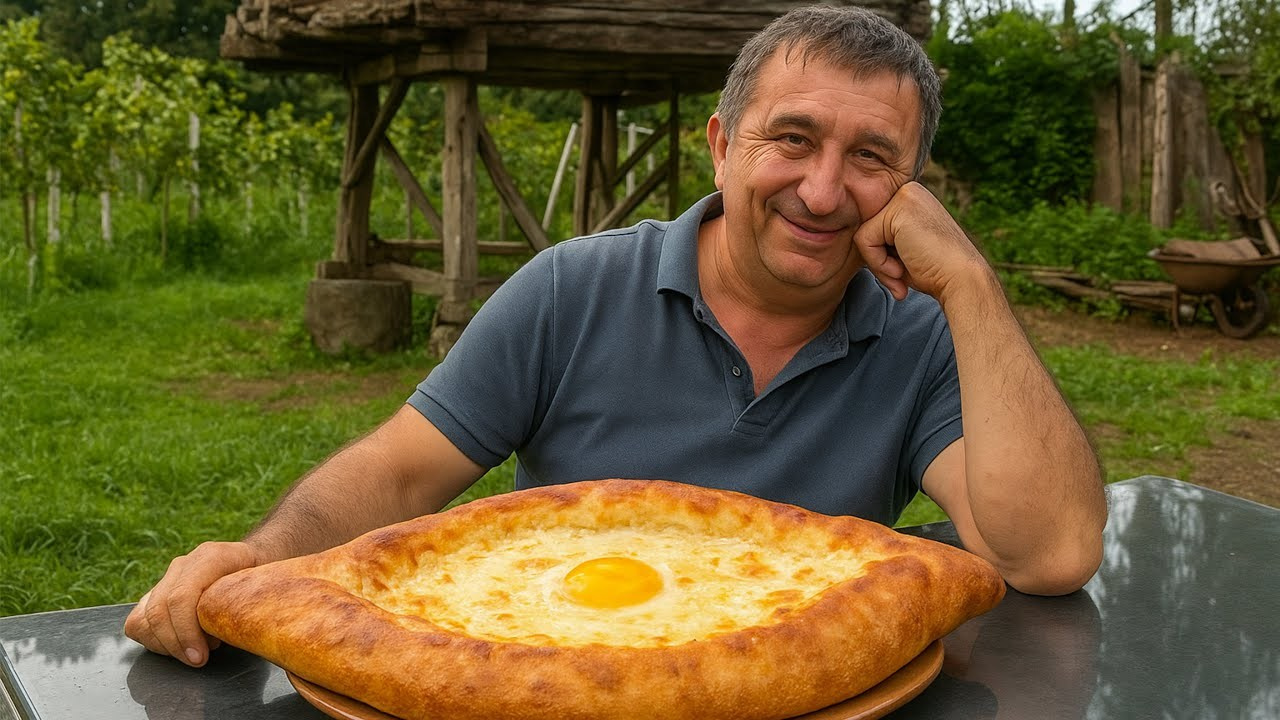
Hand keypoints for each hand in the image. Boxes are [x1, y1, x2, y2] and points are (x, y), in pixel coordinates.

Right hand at [123, 541, 256, 666]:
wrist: (255, 562)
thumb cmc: (262, 579)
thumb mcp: (264, 587)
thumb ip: (244, 605)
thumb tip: (227, 635)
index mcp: (211, 557)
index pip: (181, 597)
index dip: (185, 632)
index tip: (199, 657)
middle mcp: (184, 564)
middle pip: (159, 611)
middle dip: (176, 645)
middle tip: (197, 660)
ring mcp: (168, 577)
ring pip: (144, 618)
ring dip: (165, 644)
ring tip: (195, 647)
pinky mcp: (157, 592)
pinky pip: (139, 621)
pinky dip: (154, 640)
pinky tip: (179, 644)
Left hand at [853, 182, 989, 302]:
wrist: (962, 281)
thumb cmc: (934, 272)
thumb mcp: (902, 251)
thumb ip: (881, 240)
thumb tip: (852, 238)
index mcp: (911, 199)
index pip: (874, 228)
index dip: (882, 257)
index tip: (903, 272)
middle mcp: (908, 191)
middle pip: (866, 229)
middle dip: (878, 261)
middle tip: (901, 276)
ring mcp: (904, 197)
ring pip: (862, 235)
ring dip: (878, 264)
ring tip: (903, 273)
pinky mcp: (898, 210)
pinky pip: (863, 240)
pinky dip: (878, 263)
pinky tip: (902, 269)